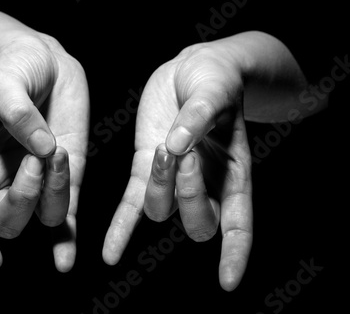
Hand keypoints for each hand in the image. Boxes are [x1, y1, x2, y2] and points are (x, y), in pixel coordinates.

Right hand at [0, 34, 88, 271]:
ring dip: (55, 193)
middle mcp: (9, 178)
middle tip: (34, 158)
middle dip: (24, 198)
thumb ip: (18, 111)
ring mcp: (41, 178)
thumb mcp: (7, 79)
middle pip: (10, 221)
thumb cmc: (14, 68)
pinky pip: (68, 213)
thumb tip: (42, 148)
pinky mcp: (69, 173)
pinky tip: (65, 260)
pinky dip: (67, 239)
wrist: (43, 62)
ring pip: (46, 216)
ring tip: (59, 151)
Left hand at [103, 43, 252, 290]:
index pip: (240, 224)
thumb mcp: (215, 90)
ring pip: (160, 209)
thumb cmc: (216, 79)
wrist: (193, 68)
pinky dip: (121, 228)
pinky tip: (109, 254)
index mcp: (233, 173)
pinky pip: (131, 204)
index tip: (226, 281)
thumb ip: (199, 116)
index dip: (234, 253)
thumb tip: (178, 145)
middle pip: (197, 222)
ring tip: (162, 146)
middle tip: (184, 153)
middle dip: (189, 194)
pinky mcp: (144, 165)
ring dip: (158, 184)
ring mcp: (172, 177)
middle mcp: (205, 183)